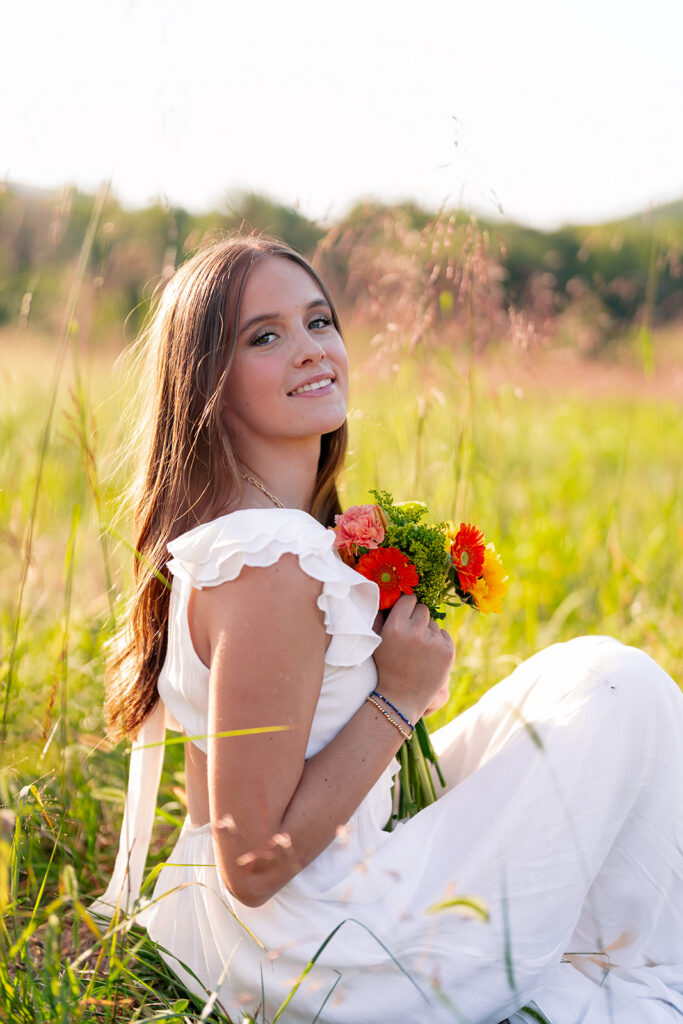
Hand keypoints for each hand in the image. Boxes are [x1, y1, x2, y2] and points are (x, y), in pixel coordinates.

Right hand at [372, 595, 454, 722]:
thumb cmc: (386, 666)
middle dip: (417, 618)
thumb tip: (387, 594)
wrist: (401, 698)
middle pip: (423, 609)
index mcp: (396, 627)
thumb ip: (379, 615)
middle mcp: (416, 632)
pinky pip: (444, 634)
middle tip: (410, 633)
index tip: (404, 614)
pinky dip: (438, 642)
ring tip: (417, 650)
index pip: (408, 599)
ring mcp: (434, 642)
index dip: (406, 606)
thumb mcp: (375, 640)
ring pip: (434, 623)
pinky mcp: (448, 651)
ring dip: (427, 631)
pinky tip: (428, 656)